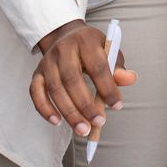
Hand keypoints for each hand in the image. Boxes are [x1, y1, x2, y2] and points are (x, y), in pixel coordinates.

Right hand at [30, 21, 136, 136]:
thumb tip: (130, 79)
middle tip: (99, 122)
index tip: (117, 106)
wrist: (65, 36)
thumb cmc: (91, 48)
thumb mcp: (108, 51)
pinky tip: (56, 122)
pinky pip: (36, 92)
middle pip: (72, 79)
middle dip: (86, 105)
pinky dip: (44, 108)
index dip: (107, 87)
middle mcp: (63, 49)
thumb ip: (118, 67)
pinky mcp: (37, 73)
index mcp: (85, 41)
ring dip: (69, 112)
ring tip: (83, 130)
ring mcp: (47, 61)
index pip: (97, 66)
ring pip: (55, 89)